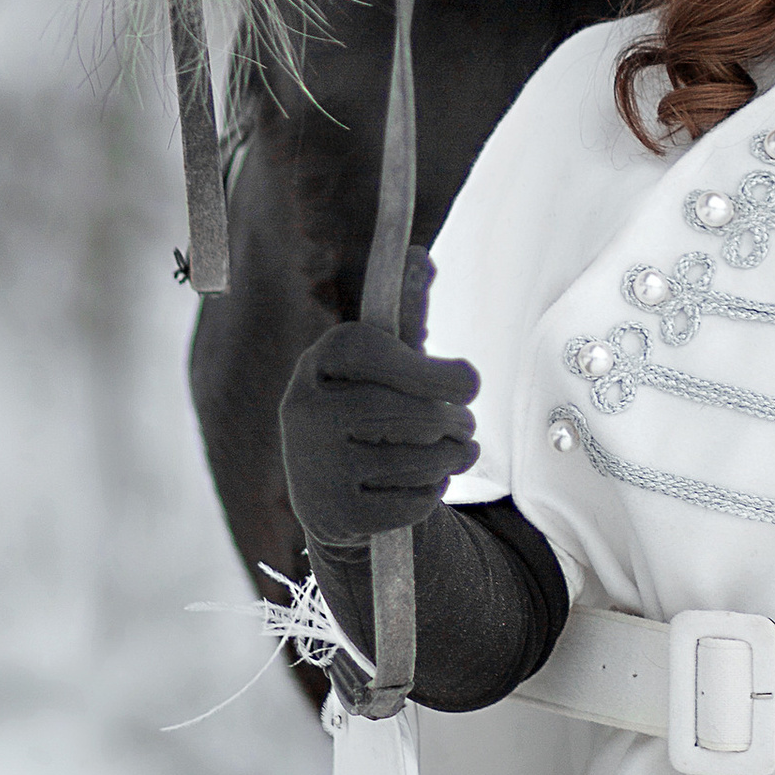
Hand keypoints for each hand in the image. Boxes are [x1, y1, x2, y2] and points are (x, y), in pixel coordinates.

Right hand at [278, 249, 480, 550]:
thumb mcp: (381, 365)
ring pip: (418, 459)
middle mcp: (304, 411)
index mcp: (317, 364)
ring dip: (453, 457)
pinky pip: (412, 502)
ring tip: (456, 451)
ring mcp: (315, 467)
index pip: (373, 354)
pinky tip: (423, 483)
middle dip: (455, 421)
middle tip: (466, 425)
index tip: (470, 382)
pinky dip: (432, 493)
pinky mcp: (333, 515)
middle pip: (408, 413)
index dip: (429, 369)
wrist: (331, 497)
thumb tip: (422, 259)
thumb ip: (405, 317)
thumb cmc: (367, 414)